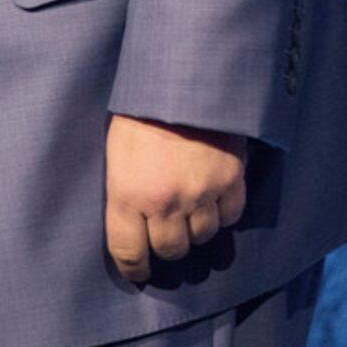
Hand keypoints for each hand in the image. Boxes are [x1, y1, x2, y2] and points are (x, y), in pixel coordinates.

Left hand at [104, 114, 246, 281]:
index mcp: (128, 192)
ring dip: (195, 227)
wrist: (181, 75)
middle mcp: (166, 201)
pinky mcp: (231, 181)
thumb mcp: (115, 148)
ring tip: (188, 206)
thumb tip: (128, 223)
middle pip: (170, 250)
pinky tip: (212, 195)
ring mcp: (201, 193)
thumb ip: (122, 188)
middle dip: (166, 243)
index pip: (129, 251)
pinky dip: (222, 211)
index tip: (136, 271)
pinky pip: (230, 216)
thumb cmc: (138, 110)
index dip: (133, 267)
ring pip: (202, 236)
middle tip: (164, 230)